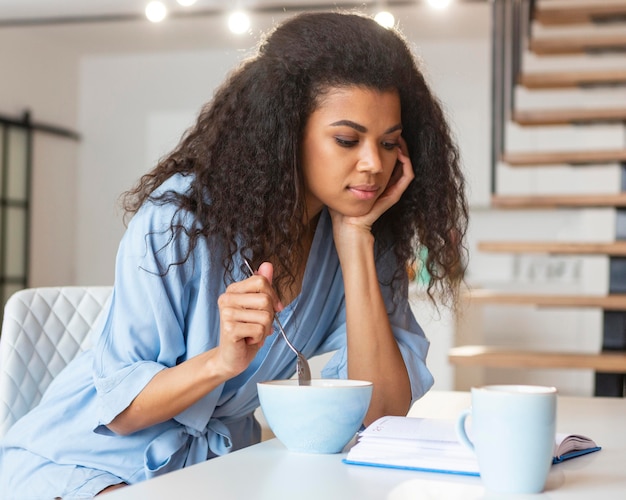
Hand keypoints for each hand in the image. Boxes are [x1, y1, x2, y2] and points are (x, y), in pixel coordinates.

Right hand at [215, 262, 281, 377]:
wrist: (231, 357)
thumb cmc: (246, 332)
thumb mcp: (258, 307)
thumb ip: (262, 286)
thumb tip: (267, 265)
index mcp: (233, 290)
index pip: (261, 281)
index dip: (273, 296)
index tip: (273, 309)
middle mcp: (226, 299)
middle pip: (265, 299)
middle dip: (269, 316)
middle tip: (258, 325)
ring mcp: (227, 313)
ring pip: (265, 316)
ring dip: (264, 329)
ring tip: (252, 333)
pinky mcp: (229, 328)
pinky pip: (259, 329)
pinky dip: (259, 338)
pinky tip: (247, 340)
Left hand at [330, 137, 413, 236]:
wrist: (346, 224)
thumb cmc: (341, 205)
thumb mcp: (340, 179)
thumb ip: (341, 167)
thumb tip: (329, 146)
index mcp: (376, 179)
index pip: (387, 157)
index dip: (387, 143)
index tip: (381, 132)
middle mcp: (387, 183)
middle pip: (399, 159)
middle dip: (397, 143)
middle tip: (394, 130)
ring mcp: (392, 189)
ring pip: (406, 165)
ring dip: (404, 150)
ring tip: (399, 138)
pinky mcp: (393, 195)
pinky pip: (407, 177)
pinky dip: (406, 163)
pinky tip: (399, 151)